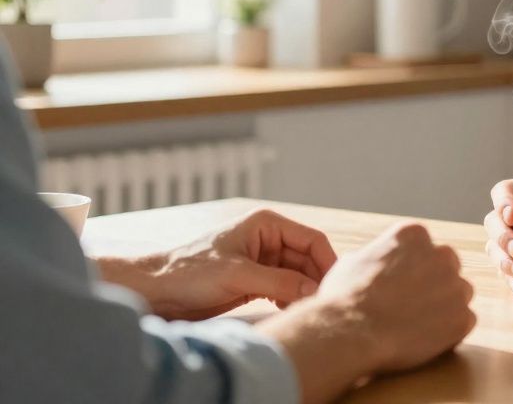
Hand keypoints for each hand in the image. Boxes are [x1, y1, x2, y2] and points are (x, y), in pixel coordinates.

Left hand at [96, 208, 336, 320]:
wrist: (155, 290)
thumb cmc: (188, 272)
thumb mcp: (237, 275)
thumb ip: (279, 281)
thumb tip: (314, 290)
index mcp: (267, 224)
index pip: (312, 239)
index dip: (327, 262)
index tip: (334, 286)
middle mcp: (268, 239)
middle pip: (308, 259)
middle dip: (315, 279)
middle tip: (322, 304)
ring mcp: (261, 261)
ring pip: (297, 275)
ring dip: (303, 291)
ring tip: (308, 310)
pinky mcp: (254, 280)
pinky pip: (284, 288)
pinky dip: (290, 299)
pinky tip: (290, 311)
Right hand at [259, 222, 475, 403]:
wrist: (351, 333)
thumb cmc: (344, 298)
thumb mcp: (352, 262)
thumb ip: (376, 256)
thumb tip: (374, 261)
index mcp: (414, 235)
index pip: (425, 248)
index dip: (413, 268)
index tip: (401, 284)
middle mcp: (442, 254)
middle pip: (448, 266)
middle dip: (435, 283)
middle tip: (412, 304)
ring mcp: (456, 286)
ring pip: (459, 293)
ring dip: (445, 306)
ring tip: (416, 324)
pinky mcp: (462, 317)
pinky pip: (464, 321)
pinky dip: (449, 332)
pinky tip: (424, 339)